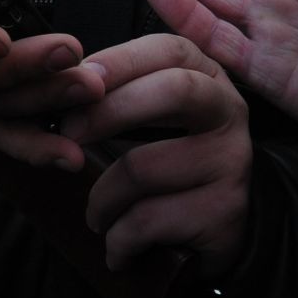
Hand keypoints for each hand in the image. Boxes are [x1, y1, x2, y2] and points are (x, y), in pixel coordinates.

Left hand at [59, 34, 250, 274]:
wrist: (221, 230)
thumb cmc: (175, 165)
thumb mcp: (161, 118)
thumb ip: (126, 91)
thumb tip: (65, 84)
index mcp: (209, 77)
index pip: (171, 50)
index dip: (124, 59)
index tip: (82, 76)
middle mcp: (228, 111)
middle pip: (173, 90)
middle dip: (109, 110)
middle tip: (68, 134)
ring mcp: (231, 159)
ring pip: (143, 167)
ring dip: (102, 199)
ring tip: (97, 215)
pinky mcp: (224, 209)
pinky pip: (147, 220)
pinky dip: (118, 239)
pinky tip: (118, 247)